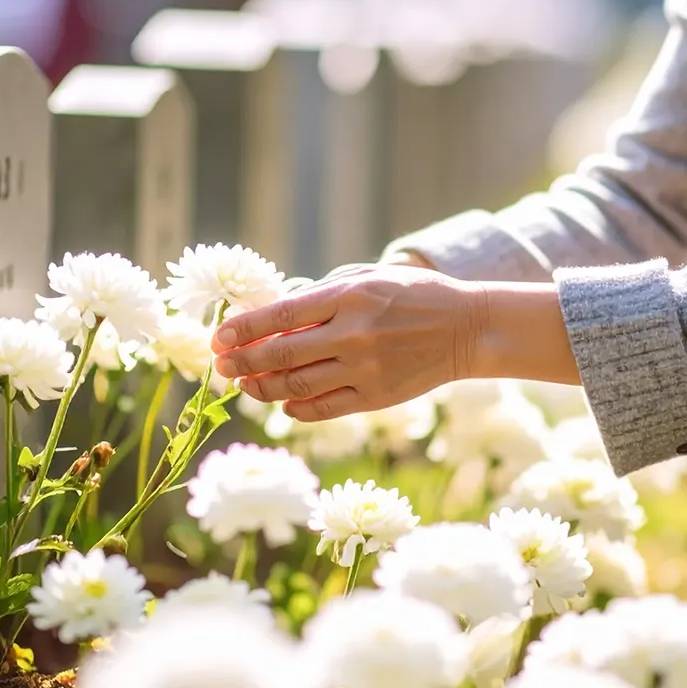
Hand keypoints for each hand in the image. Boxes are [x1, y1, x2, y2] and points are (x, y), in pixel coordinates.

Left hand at [211, 265, 485, 420]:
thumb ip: (323, 296)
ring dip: (263, 387)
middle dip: (243, 362)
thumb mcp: (369, 279)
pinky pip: (325, 408)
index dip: (244, 329)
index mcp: (349, 296)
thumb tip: (272, 317)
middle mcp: (354, 333)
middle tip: (221, 365)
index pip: (282, 315)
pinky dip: (297, 408)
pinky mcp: (378, 396)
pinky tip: (283, 403)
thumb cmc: (413, 296)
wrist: (467, 328)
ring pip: (298, 386)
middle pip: (282, 355)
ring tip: (245, 384)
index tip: (219, 337)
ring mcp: (366, 368)